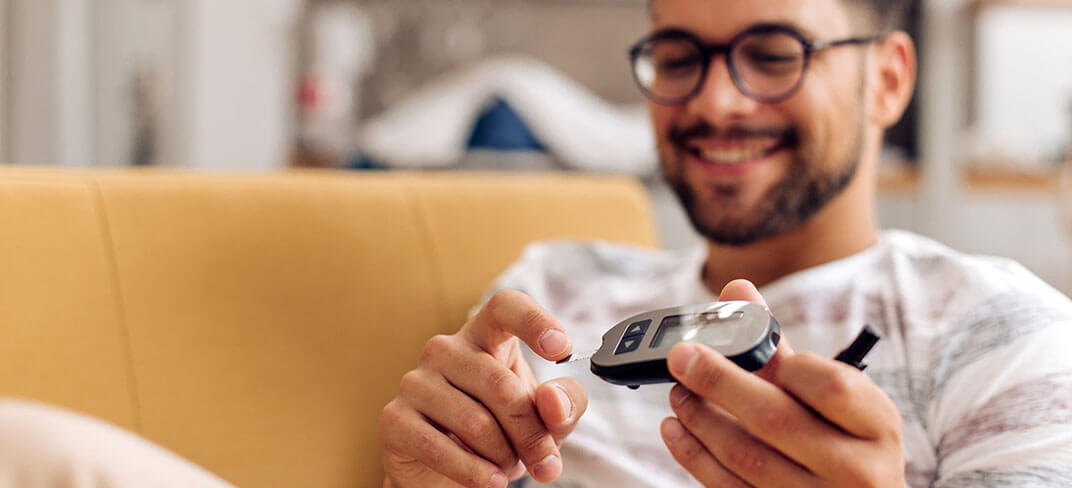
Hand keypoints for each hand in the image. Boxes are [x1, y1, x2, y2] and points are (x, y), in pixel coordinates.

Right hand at [380, 289, 588, 487]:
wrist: (449, 472)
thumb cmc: (503, 430)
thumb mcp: (547, 418)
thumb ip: (564, 405)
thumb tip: (554, 402)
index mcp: (485, 335)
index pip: (505, 307)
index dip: (534, 322)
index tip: (562, 349)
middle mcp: (445, 349)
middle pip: (501, 386)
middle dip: (532, 434)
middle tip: (545, 462)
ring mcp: (415, 381)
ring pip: (476, 423)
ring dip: (504, 456)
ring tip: (508, 466)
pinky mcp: (394, 418)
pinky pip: (439, 448)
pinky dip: (473, 472)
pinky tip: (489, 480)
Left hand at [660, 280, 904, 486]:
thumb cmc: (844, 438)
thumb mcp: (834, 396)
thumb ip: (782, 346)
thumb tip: (737, 291)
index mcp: (877, 427)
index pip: (831, 387)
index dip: (788, 365)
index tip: (755, 350)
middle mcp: (856, 470)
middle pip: (777, 420)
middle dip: (719, 383)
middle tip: (681, 357)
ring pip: (746, 457)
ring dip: (700, 420)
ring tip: (678, 393)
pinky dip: (694, 456)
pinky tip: (675, 429)